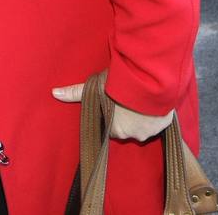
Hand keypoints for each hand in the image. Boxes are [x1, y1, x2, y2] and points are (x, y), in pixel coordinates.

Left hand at [51, 83, 174, 141]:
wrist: (150, 83)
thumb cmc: (121, 85)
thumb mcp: (96, 86)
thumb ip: (76, 92)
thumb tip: (54, 93)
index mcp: (114, 129)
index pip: (110, 127)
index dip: (111, 115)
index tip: (113, 104)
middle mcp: (131, 135)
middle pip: (127, 129)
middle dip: (127, 117)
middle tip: (127, 101)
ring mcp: (148, 132)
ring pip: (142, 127)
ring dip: (141, 117)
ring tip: (141, 101)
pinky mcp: (163, 126)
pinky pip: (158, 124)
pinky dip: (156, 115)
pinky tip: (152, 103)